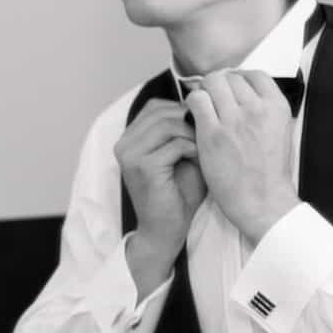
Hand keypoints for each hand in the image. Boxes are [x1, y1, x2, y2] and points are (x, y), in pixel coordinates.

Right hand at [114, 98, 206, 293]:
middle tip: (208, 137)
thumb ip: (184, 130)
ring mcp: (130, 154)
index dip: (182, 110)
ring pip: (169, 124)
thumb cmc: (178, 194)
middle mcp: (124, 143)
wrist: (166, 230)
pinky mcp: (142, 166)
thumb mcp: (181, 153)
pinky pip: (174, 144)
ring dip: (193, 134)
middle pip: (162, 111)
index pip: (156, 106)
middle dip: (190, 121)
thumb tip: (201, 102)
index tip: (202, 125)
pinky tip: (200, 161)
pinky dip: (193, 149)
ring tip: (204, 150)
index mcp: (130, 138)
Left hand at [183, 71, 299, 242]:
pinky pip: (196, 101)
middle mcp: (257, 108)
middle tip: (213, 98)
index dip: (239, 78)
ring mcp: (234, 119)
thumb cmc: (269, 171)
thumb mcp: (280, 132)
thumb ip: (265, 110)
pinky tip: (193, 114)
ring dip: (205, 91)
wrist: (262, 201)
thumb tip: (244, 93)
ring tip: (203, 105)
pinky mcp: (212, 132)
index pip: (255, 75)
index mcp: (277, 107)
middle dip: (219, 84)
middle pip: (230, 77)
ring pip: (211, 83)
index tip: (231, 89)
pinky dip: (192, 103)